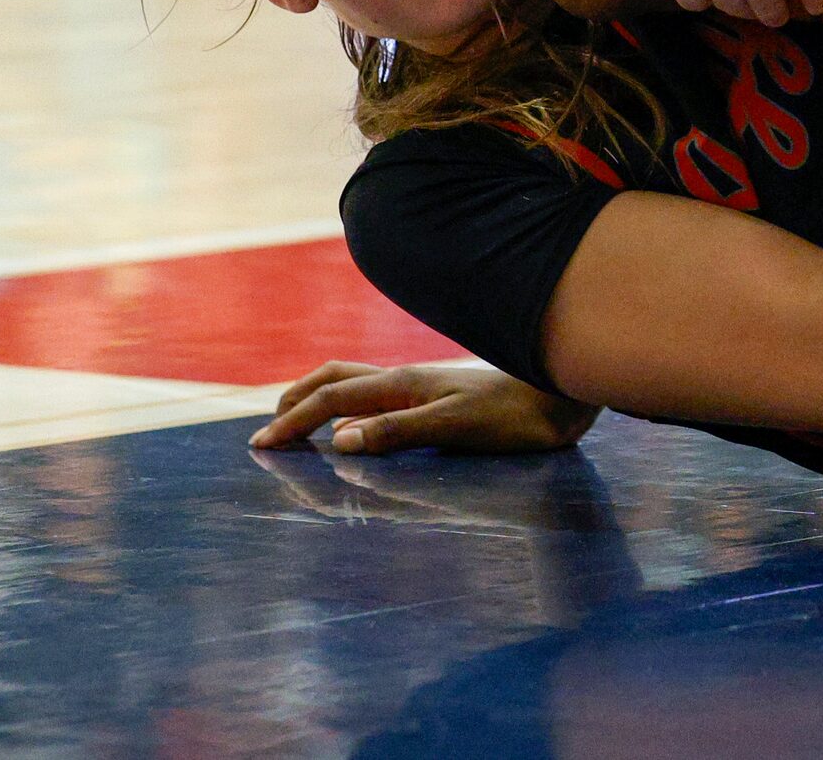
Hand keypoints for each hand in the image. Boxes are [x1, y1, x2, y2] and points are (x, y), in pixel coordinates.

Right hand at [249, 360, 598, 454]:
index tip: (260, 445)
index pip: (331, 399)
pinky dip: (347, 402)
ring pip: (355, 380)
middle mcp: (407, 379)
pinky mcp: (439, 395)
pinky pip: (376, 392)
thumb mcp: (455, 427)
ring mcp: (423, 385)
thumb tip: (338, 439)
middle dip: (295, 399)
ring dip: (318, 395)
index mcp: (402, 385)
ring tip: (297, 417)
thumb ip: (397, 431)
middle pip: (334, 377)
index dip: (292, 421)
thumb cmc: (515, 416)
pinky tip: (358, 418)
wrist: (563, 398)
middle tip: (267, 430)